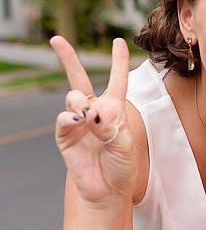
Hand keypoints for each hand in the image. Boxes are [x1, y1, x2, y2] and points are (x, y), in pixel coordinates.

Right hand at [51, 36, 133, 205]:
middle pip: (79, 79)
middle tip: (56, 39)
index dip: (118, 60)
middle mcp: (94, 110)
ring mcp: (77, 122)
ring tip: (92, 119)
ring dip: (82, 103)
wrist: (107, 189)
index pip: (117, 80)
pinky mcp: (65, 135)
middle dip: (67, 58)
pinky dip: (73, 119)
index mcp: (115, 109)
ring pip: (73, 96)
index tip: (118, 41)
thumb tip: (90, 112)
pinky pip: (64, 118)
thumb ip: (110, 126)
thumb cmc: (122, 165)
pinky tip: (81, 123)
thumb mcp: (125, 144)